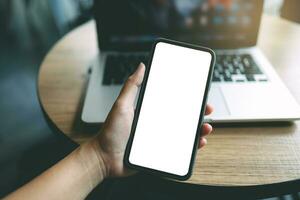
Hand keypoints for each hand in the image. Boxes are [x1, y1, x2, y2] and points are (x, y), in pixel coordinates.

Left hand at [92, 63, 212, 177]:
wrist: (104, 159)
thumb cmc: (110, 132)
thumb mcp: (121, 105)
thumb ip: (131, 86)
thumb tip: (141, 66)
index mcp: (149, 111)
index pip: (172, 102)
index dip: (186, 97)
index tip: (198, 92)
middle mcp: (157, 124)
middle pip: (182, 117)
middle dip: (197, 112)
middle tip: (207, 109)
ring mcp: (159, 139)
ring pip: (184, 133)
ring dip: (199, 129)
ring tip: (206, 127)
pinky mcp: (160, 153)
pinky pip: (180, 150)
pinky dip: (192, 147)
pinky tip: (199, 143)